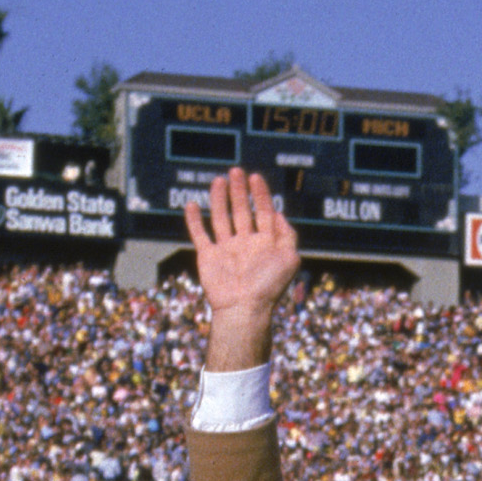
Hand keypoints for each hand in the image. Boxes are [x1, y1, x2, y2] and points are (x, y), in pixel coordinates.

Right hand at [183, 170, 297, 369]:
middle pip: (241, 211)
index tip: (256, 177)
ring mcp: (226, 250)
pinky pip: (199, 234)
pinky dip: (194, 220)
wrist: (243, 309)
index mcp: (265, 244)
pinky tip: (192, 204)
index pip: (263, 212)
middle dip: (240, 191)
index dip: (260, 194)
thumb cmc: (268, 286)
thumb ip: (288, 235)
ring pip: (221, 218)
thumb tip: (280, 215)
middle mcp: (246, 245)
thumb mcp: (289, 258)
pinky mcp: (208, 257)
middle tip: (237, 171)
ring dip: (220, 199)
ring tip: (219, 180)